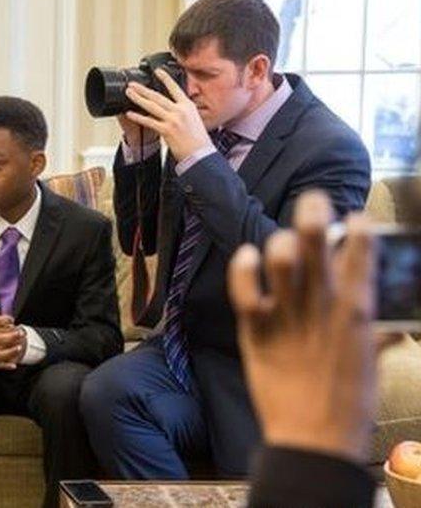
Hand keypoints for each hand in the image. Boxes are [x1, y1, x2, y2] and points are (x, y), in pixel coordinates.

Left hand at [123, 68, 209, 161]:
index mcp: (188, 106)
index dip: (165, 78)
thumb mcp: (194, 119)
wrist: (201, 154)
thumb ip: (183, 111)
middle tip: (132, 84)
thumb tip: (173, 107)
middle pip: (158, 96)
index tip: (157, 71)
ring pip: (151, 106)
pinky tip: (130, 113)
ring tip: (129, 93)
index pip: (175, 88)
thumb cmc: (198, 140)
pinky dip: (138, 117)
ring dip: (138, 98)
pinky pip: (149, 121)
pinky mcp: (167, 130)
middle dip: (143, 89)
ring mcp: (173, 120)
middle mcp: (180, 110)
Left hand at [228, 190, 394, 462]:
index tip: (355, 215)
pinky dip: (244, 267)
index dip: (358, 228)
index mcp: (357, 312)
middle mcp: (321, 306)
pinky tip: (247, 256)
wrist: (313, 440)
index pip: (362, 255)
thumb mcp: (370, 364)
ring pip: (280, 258)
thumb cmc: (347, 404)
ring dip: (281, 242)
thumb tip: (394, 324)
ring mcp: (286, 316)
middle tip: (314, 199)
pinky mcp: (254, 330)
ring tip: (281, 242)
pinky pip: (244, 288)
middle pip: (316, 244)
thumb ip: (378, 336)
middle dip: (314, 213)